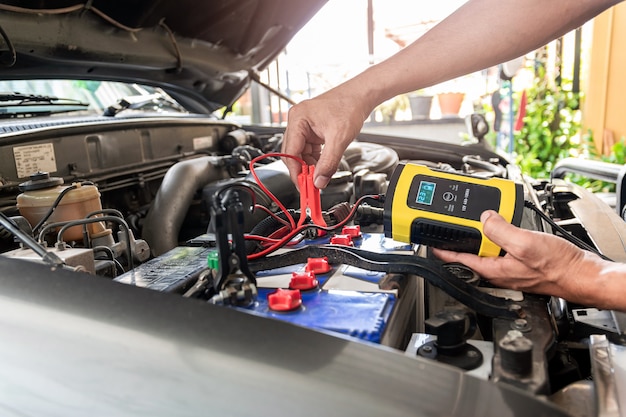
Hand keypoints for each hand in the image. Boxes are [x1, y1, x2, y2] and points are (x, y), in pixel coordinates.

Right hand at [281, 87, 370, 188]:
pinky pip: (309, 150)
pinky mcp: (312, 130)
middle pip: (293, 154)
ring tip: (319, 177)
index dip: (296, 172)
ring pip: (301, 154)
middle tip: (311, 186)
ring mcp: (304, 126)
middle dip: (302, 171)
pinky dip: (315, 160)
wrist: (360, 96)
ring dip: (310, 167)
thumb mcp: (339, 139)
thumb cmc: (349, 106)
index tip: (303, 187)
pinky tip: (322, 167)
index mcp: (298, 119)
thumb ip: (328, 163)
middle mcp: (297, 122)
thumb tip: (319, 181)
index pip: (290, 152)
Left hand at [432, 210, 615, 307]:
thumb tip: (484, 219)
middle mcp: (499, 271)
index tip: (431, 244)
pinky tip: (507, 226)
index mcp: (494, 270)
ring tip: (483, 221)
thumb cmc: (559, 267)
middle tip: (457, 224)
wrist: (582, 273)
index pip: (460, 260)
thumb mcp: (524, 243)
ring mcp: (511, 267)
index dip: (444, 251)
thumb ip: (500, 230)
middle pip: (473, 251)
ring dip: (484, 234)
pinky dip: (501, 234)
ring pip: (489, 248)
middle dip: (465, 237)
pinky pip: (505, 246)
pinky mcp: (523, 262)